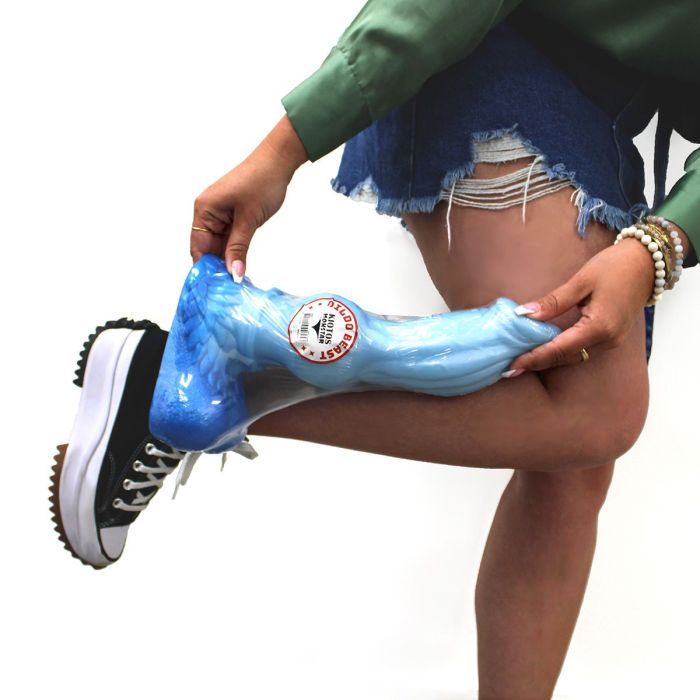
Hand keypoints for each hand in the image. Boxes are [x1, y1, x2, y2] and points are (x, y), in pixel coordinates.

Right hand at [190, 114, 307, 278]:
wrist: (278, 162)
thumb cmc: (261, 182)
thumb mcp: (249, 220)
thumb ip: (238, 248)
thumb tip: (233, 274)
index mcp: (204, 210)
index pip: (198, 248)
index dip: (205, 269)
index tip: (214, 289)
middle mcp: (207, 213)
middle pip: (207, 249)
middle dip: (217, 269)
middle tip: (227, 291)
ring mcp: (220, 215)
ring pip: (220, 247)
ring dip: (227, 262)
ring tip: (235, 284)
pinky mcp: (232, 217)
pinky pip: (229, 240)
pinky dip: (235, 253)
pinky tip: (240, 268)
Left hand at [504, 237, 656, 372]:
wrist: (647, 263)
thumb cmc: (615, 266)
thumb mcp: (581, 281)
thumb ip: (553, 302)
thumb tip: (524, 315)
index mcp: (599, 327)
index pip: (559, 349)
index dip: (533, 358)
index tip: (512, 365)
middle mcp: (607, 340)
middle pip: (564, 358)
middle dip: (537, 363)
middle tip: (509, 367)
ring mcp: (612, 342)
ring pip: (573, 357)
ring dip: (547, 359)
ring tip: (522, 360)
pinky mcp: (611, 338)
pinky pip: (581, 350)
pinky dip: (561, 352)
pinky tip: (543, 349)